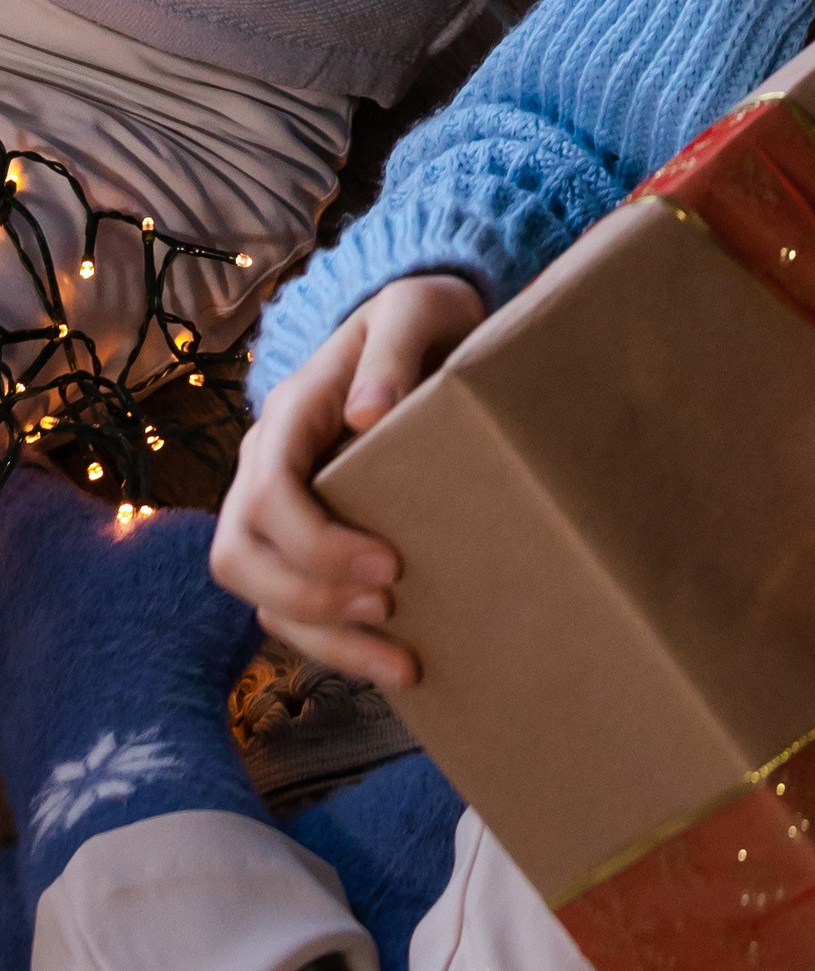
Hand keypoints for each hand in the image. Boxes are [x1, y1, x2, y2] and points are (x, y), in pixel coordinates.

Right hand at [210, 273, 485, 687]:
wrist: (420, 325)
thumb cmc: (420, 315)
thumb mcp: (418, 308)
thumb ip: (395, 348)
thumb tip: (365, 412)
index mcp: (288, 414)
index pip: (265, 494)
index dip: (314, 543)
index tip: (388, 565)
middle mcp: (266, 465)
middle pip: (239, 556)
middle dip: (306, 599)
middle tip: (387, 608)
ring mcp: (276, 506)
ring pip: (260, 595)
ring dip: (322, 639)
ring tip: (401, 661)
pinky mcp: (302, 538)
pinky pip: (291, 604)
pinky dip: (333, 642)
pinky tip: (393, 660)